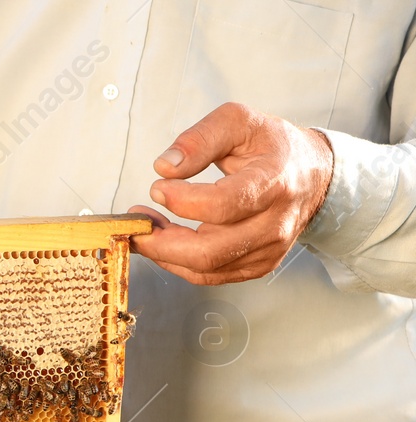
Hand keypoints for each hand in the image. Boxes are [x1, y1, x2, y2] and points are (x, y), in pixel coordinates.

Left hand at [129, 102, 333, 284]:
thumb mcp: (239, 122)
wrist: (311, 174)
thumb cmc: (271, 146)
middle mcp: (275, 223)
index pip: (223, 204)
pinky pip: (209, 275)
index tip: (157, 187)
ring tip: (145, 228)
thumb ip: (200, 139)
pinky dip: (178, 262)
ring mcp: (269, 250)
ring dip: (164, 253)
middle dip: (161, 243)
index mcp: (274, 182)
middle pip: (210, 251)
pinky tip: (165, 239)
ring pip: (205, 269)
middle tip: (135, 224)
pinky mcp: (258, 265)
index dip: (182, 201)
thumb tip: (164, 166)